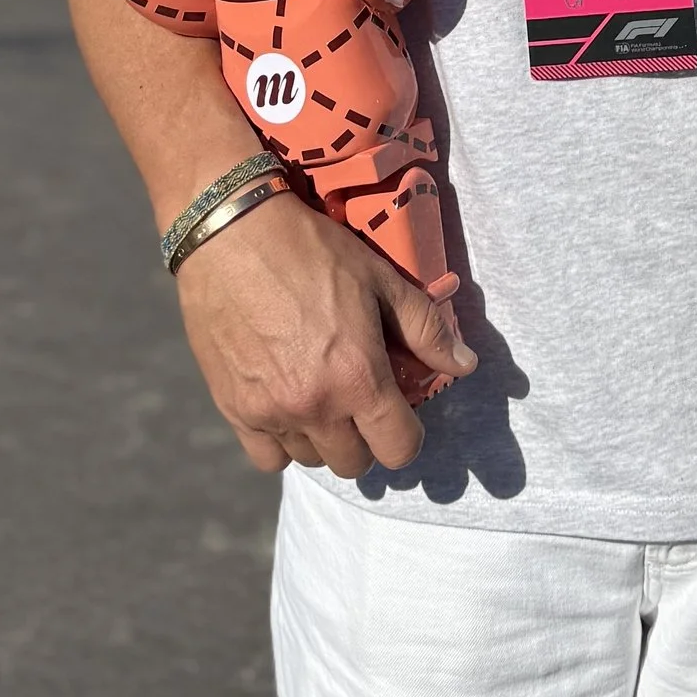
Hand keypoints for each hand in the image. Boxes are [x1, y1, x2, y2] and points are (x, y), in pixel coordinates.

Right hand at [176, 188, 476, 477]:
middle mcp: (315, 408)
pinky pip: (268, 458)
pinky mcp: (233, 410)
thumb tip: (466, 365)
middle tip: (361, 399)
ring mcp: (271, 413)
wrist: (230, 232)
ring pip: (312, 460)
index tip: (401, 412)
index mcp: (358, 378)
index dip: (409, 435)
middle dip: (367, 438)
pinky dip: (282, 442)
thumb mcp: (380, 279)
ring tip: (322, 396)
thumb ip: (426, 329)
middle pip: (355, 464)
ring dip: (325, 438)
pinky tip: (286, 406)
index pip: (399, 450)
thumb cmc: (312, 250)